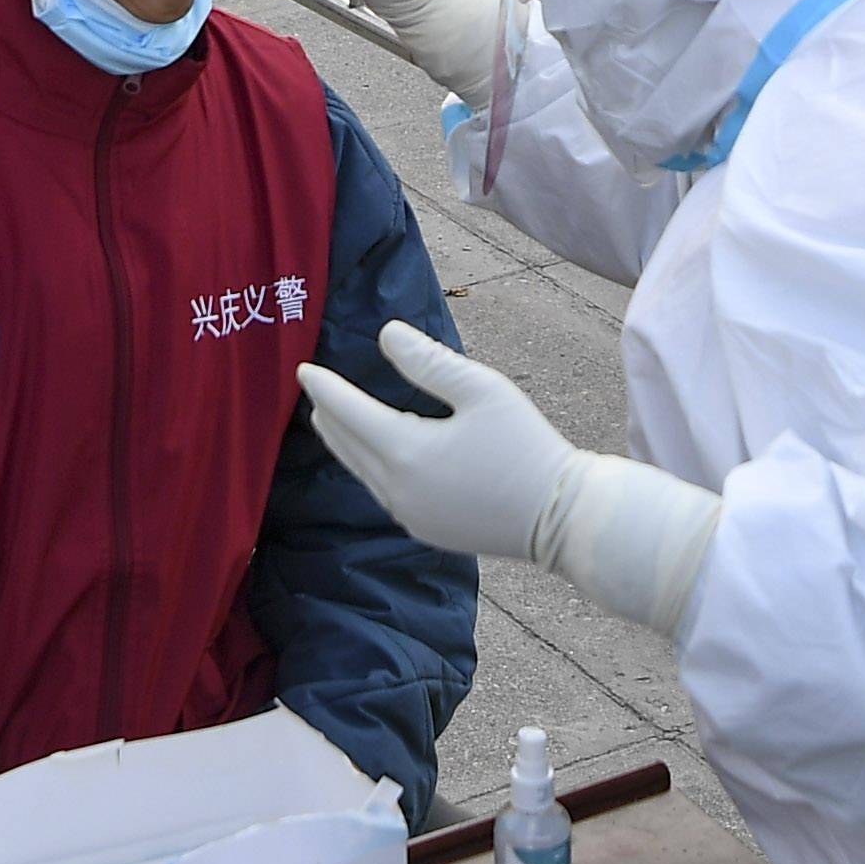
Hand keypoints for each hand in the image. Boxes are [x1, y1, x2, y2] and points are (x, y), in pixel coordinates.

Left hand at [297, 322, 720, 634]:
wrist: (561, 519)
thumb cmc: (526, 446)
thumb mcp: (481, 390)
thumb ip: (429, 361)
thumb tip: (386, 334)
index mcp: (405, 452)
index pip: (349, 413)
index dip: (325, 388)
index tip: (303, 369)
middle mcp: (397, 490)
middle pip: (348, 446)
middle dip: (329, 415)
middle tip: (313, 390)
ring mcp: (410, 515)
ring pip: (362, 472)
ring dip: (346, 443)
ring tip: (333, 420)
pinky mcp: (426, 529)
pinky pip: (382, 491)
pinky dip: (368, 465)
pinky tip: (374, 455)